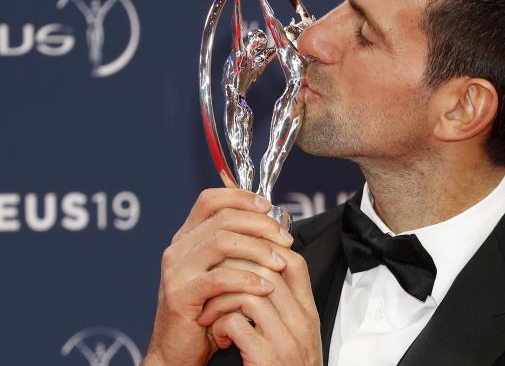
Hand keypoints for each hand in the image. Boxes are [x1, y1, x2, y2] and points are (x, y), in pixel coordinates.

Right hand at [142, 188, 293, 365]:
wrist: (178, 351)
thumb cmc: (207, 311)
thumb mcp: (223, 272)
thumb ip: (238, 247)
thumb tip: (273, 225)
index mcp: (187, 237)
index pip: (211, 200)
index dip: (242, 197)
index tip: (270, 208)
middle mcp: (178, 249)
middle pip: (223, 218)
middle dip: (260, 225)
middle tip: (285, 240)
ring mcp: (176, 270)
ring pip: (222, 242)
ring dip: (258, 249)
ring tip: (279, 263)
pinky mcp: (180, 295)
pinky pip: (218, 278)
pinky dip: (247, 279)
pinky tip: (265, 286)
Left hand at [198, 248, 322, 365]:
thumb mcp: (296, 334)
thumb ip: (285, 306)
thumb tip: (261, 273)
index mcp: (309, 312)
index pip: (295, 262)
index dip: (264, 252)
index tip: (240, 258)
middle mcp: (302, 322)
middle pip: (267, 272)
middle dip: (232, 273)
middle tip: (214, 283)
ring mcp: (286, 340)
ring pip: (247, 293)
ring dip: (220, 300)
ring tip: (212, 313)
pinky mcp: (267, 357)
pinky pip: (235, 323)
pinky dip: (219, 325)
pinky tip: (218, 336)